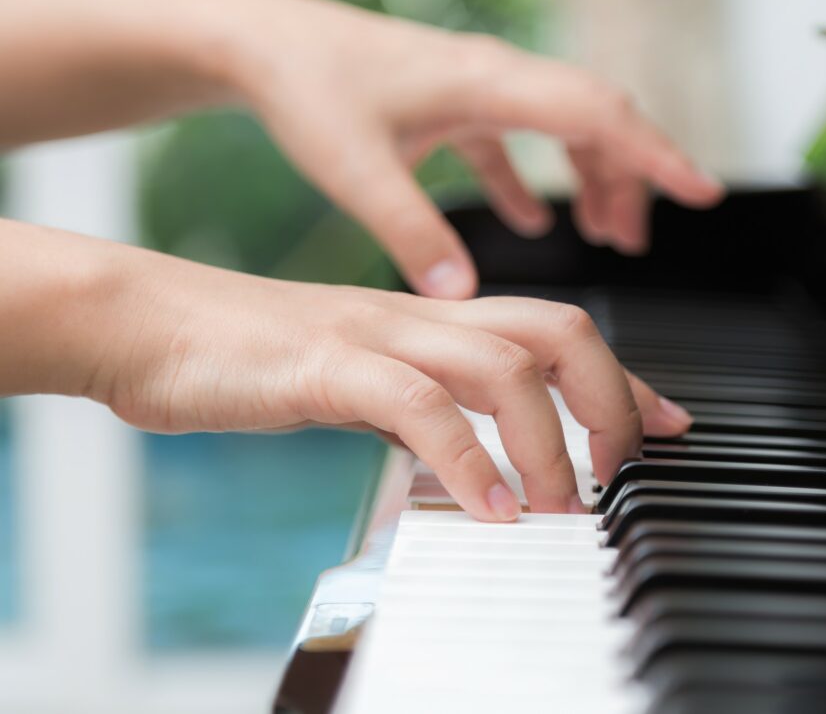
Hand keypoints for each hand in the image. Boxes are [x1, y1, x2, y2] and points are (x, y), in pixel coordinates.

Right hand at [18, 227, 691, 520]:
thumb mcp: (360, 382)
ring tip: (564, 509)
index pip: (552, 335)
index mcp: (431, 321)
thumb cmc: (254, 357)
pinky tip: (489, 509)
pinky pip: (419, 406)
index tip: (670, 424)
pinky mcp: (327, 365)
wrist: (151, 324)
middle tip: (625, 470)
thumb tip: (476, 461)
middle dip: (612, 398)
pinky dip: (468, 459)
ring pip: (501, 367)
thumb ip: (423, 409)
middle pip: (554, 331)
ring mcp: (376, 336)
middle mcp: (418, 319)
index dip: (623, 380)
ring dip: (549, 443)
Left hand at [218, 0, 723, 297]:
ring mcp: (476, 87)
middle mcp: (494, 78)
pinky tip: (534, 221)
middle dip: (630, 175)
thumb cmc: (305, 88)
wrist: (261, 40)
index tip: (702, 192)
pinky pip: (515, 139)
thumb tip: (460, 293)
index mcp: (487, 84)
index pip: (596, 112)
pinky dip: (534, 180)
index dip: (655, 154)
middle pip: (594, 119)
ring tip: (605, 234)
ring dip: (591, 177)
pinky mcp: (453, 102)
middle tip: (639, 239)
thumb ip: (409, 232)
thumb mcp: (357, 169)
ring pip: (563, 126)